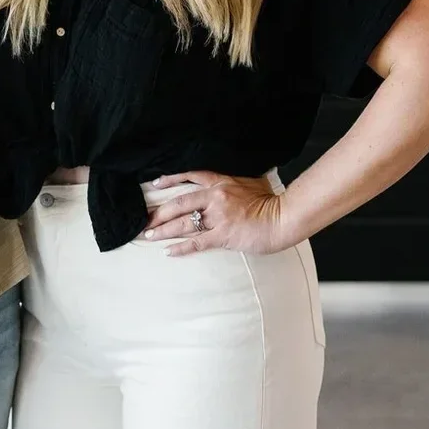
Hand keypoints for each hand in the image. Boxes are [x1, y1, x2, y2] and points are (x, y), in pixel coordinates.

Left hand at [142, 171, 293, 256]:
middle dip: (159, 212)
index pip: (190, 177)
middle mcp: (215, 197)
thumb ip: (235, 184)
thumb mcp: (250, 183)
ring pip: (184, 223)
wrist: (284, 216)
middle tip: (144, 219)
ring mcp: (218, 216)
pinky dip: (181, 247)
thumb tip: (230, 186)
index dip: (170, 180)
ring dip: (164, 230)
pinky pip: (197, 242)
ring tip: (149, 235)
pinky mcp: (223, 235)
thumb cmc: (271, 202)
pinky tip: (168, 251)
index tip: (155, 184)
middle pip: (179, 203)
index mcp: (221, 182)